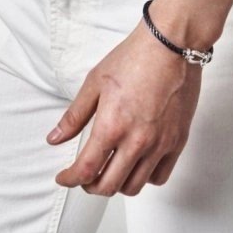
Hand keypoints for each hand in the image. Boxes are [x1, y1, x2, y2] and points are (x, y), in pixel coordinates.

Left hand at [46, 18, 201, 195]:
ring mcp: (159, 144)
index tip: (64, 177)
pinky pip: (159, 177)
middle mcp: (136, 141)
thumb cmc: (134, 58)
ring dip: (116, 184)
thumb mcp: (95, 82)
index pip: (86, 170)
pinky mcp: (177, 141)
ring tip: (110, 170)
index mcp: (112, 125)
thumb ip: (74, 116)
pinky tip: (136, 163)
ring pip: (133, 187)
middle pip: (108, 186)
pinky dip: (144, 178)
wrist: (170, 45)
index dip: (69, 179)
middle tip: (85, 176)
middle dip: (89, 186)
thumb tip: (55, 138)